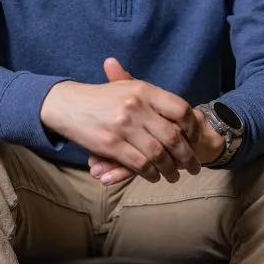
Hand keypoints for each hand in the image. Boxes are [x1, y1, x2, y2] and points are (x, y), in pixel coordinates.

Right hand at [40, 58, 201, 183]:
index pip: (180, 109)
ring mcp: (124, 126)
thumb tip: (183, 112)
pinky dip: (151, 174)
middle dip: (187, 156)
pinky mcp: (111, 145)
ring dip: (170, 169)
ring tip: (175, 175)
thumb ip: (152, 97)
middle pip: (172, 137)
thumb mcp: (125, 87)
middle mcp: (136, 107)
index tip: (196, 139)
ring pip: (158, 154)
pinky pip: (139, 164)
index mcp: (143, 90)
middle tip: (194, 166)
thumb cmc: (100, 96)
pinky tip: (154, 176)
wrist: (67, 103)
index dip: (192, 127)